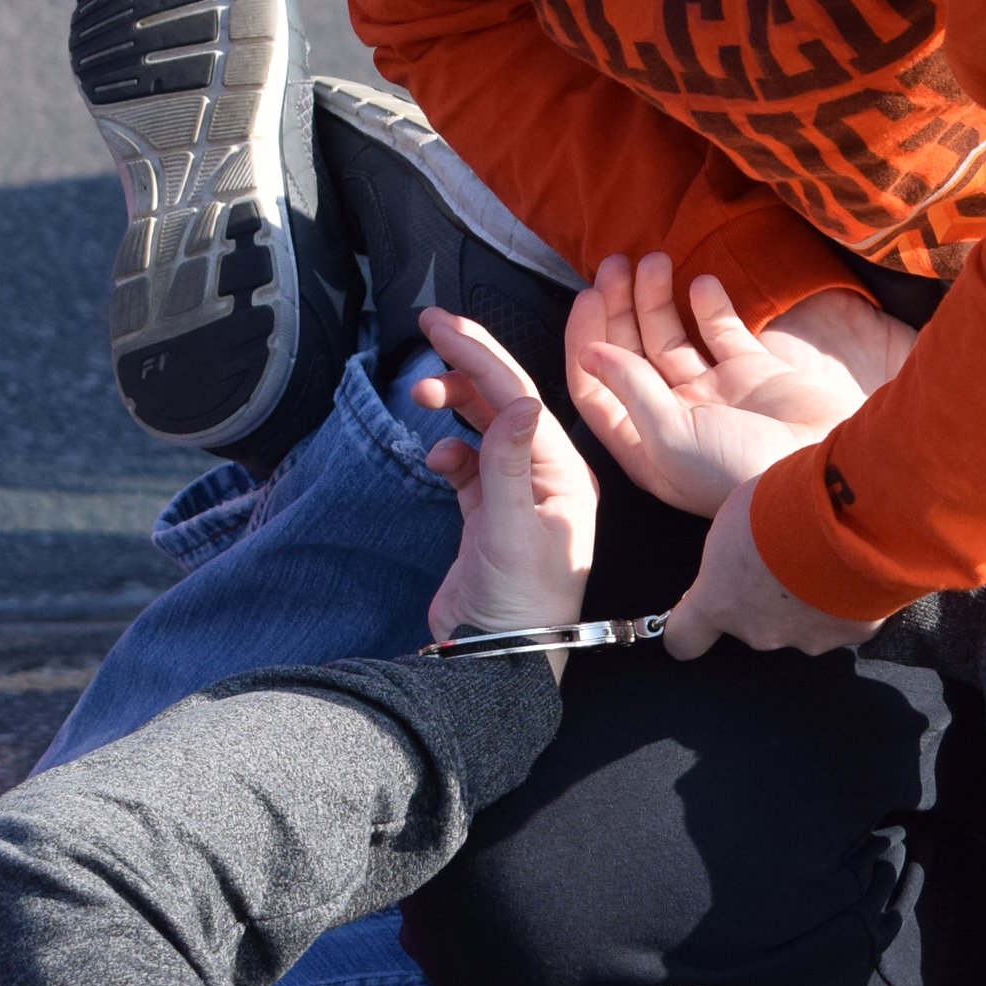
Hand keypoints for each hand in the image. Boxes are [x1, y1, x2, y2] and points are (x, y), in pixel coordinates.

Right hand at [409, 308, 597, 658]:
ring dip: (454, 404)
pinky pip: (468, 463)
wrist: (496, 660)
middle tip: (428, 325)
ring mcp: (516, 494)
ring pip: (484, 427)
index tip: (443, 324)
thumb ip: (508, 462)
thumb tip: (518, 400)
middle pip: (505, 400)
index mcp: (565, 474)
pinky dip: (449, 451)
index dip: (480, 354)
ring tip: (420, 391)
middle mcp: (546, 477)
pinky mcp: (488, 514)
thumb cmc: (518, 603)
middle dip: (467, 361)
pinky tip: (435, 456)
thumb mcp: (511, 528)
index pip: (519, 397)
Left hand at [565, 254, 911, 517]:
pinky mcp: (753, 376)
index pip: (597, 387)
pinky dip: (709, 306)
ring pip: (671, 339)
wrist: (820, 474)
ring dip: (656, 299)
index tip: (589, 297)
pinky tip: (700, 282)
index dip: (586, 340)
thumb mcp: (670, 434)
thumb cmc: (737, 470)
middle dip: (618, 309)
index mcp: (644, 445)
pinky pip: (722, 332)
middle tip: (613, 265)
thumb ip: (629, 388)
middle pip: (630, 355)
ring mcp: (714, 395)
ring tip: (653, 259)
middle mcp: (673, 418)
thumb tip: (588, 352)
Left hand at [662, 478, 892, 661]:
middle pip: (753, 622)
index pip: (684, 638)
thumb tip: (742, 554)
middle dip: (766, 595)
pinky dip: (849, 600)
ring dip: (809, 599)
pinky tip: (859, 568)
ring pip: (801, 622)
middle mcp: (759, 632)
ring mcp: (806, 638)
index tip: (695, 617)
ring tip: (827, 557)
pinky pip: (846, 618)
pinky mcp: (852, 635)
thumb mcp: (735, 516)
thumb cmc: (781, 508)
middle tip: (785, 555)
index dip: (687, 630)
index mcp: (719, 602)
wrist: (849, 519)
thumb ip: (732, 551)